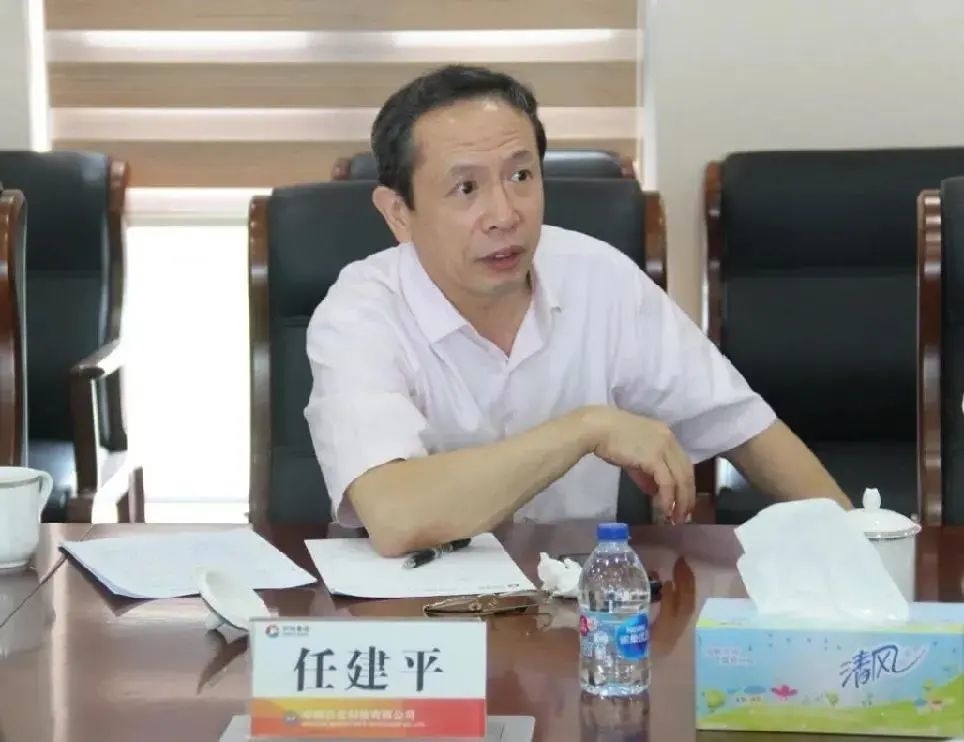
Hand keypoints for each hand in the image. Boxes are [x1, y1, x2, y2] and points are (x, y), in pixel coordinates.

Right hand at [585, 407, 694, 522]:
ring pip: (681, 479)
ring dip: (680, 501)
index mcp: (666, 435)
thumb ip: (645, 473)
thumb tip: (653, 491)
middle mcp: (669, 440)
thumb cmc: (610, 438)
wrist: (597, 428)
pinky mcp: (654, 458)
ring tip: (676, 518)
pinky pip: (667, 483)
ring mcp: (663, 448)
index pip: (683, 463)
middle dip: (687, 496)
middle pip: (687, 472)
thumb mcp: (632, 456)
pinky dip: (667, 499)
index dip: (685, 484)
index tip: (683, 501)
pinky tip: (664, 509)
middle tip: (684, 516)